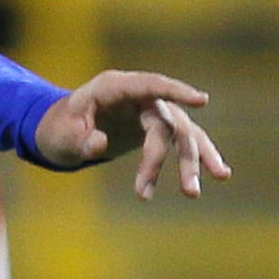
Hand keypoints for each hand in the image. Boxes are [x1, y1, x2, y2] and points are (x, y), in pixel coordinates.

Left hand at [31, 70, 228, 196]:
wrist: (62, 131)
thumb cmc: (59, 128)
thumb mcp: (60, 136)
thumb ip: (78, 140)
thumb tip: (99, 146)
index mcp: (115, 87)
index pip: (151, 85)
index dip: (176, 91)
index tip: (201, 100)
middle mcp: (139, 96)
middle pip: (166, 122)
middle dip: (169, 158)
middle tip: (169, 194)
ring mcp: (151, 110)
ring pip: (181, 133)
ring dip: (192, 161)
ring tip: (194, 193)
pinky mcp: (157, 127)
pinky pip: (182, 141)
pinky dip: (197, 157)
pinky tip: (218, 174)